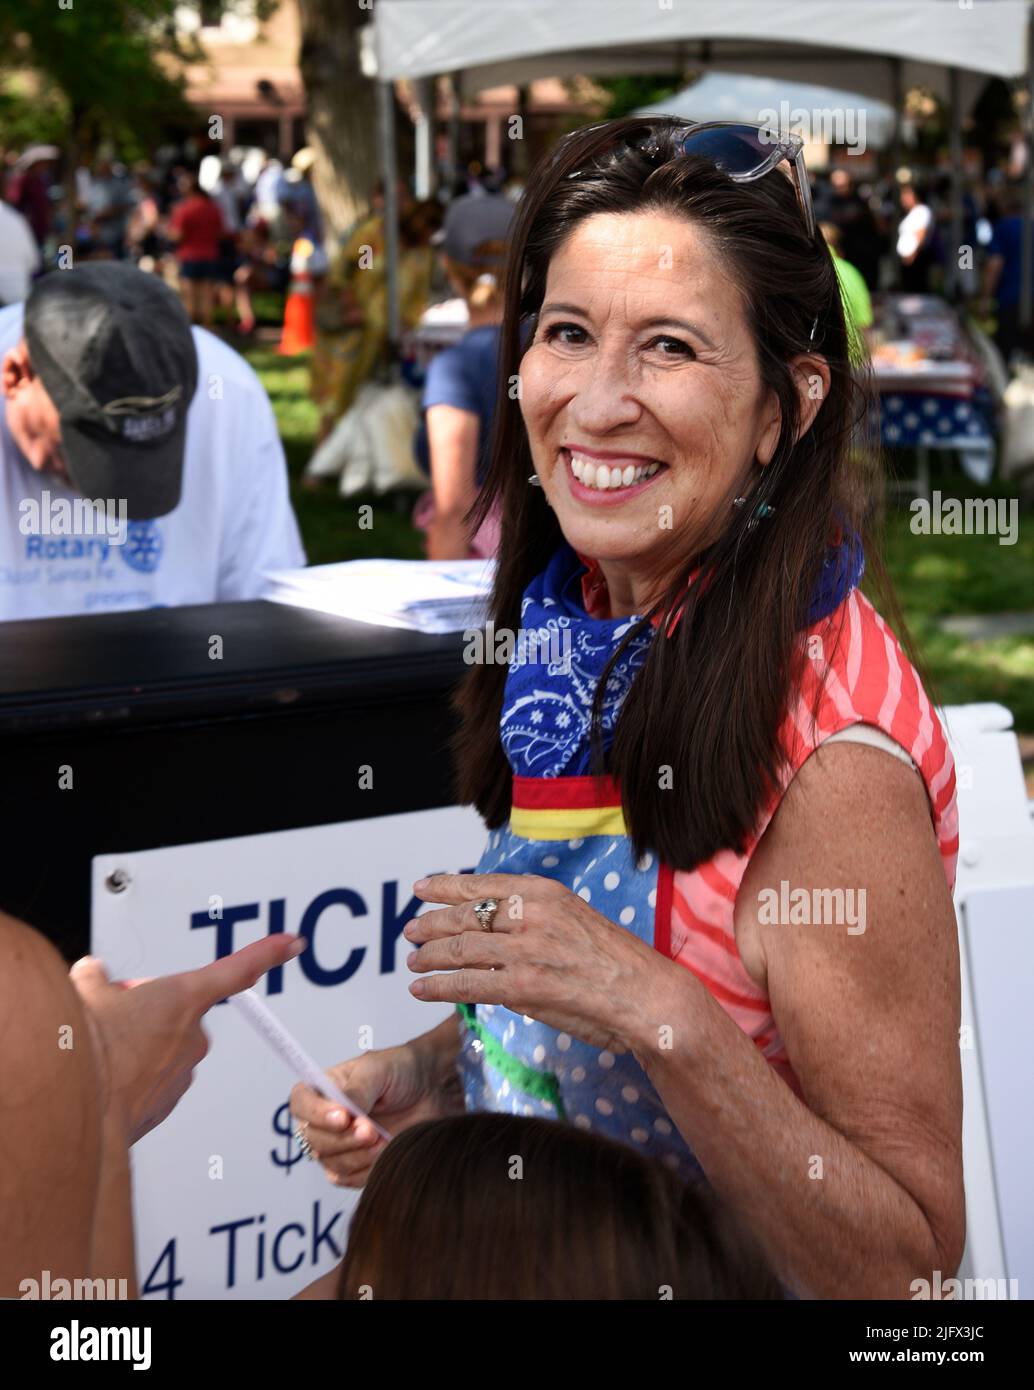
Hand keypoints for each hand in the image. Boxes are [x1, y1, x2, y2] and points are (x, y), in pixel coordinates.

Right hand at [70, 935, 305, 1145]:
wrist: (77, 1109)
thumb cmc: (88, 1049)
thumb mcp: (87, 994)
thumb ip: (97, 979)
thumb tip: (94, 972)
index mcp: (182, 998)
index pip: (236, 969)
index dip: (266, 953)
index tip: (291, 944)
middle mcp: (191, 1035)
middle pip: (173, 1012)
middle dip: (144, 1011)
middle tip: (109, 1018)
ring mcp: (181, 1073)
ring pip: (160, 1048)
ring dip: (136, 1047)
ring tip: (99, 1054)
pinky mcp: (166, 1104)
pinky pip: (152, 1080)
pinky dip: (131, 1077)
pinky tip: (102, 1079)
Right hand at [290, 1032, 463, 1188]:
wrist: (433, 1089)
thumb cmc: (402, 1070)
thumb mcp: (378, 1071)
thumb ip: (357, 1091)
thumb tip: (342, 1111)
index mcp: (323, 1089)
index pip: (300, 1104)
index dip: (315, 1114)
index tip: (343, 1116)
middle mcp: (325, 1118)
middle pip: (313, 1140)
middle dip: (343, 1138)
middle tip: (371, 1130)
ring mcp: (340, 1144)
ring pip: (330, 1163)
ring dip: (356, 1155)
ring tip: (383, 1139)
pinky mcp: (357, 1164)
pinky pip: (348, 1179)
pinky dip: (366, 1170)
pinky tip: (386, 1151)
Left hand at [405, 873, 668, 1053]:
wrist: (648, 996)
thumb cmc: (618, 963)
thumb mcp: (575, 921)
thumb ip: (535, 922)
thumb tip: (496, 936)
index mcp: (545, 893)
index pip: (483, 885)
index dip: (446, 886)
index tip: (423, 887)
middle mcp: (532, 914)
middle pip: (465, 915)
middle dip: (431, 923)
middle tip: (411, 930)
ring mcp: (526, 950)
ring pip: (460, 948)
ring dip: (429, 956)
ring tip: (412, 962)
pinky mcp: (524, 986)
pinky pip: (469, 984)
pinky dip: (439, 986)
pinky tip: (422, 990)